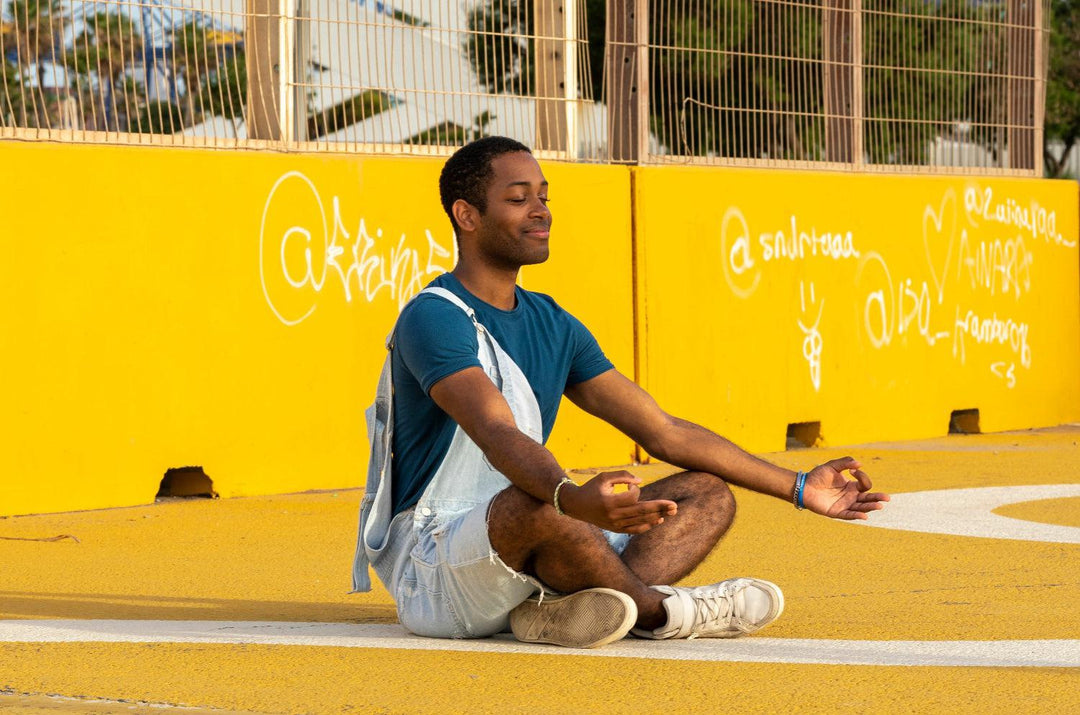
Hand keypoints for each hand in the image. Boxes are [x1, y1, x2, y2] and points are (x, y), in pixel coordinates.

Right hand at [559, 470, 676, 533]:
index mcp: (609, 502)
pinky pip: (635, 529)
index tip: (630, 484)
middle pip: (642, 511)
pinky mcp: (616, 530)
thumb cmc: (591, 488)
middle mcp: (613, 516)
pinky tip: (659, 520)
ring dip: (657, 516)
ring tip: (672, 511)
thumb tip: (641, 481)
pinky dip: (647, 525)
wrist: (576, 506)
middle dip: (660, 507)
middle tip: (675, 506)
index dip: (635, 488)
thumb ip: (623, 475)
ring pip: (641, 521)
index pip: (632, 497)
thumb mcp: (604, 477)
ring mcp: (615, 525)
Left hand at [801, 457, 889, 519]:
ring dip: (870, 507)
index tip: (851, 470)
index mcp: (852, 486)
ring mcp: (845, 505)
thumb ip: (844, 462)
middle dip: (877, 498)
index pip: (865, 484)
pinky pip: (849, 515)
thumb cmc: (818, 476)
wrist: (804, 486)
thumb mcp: (832, 466)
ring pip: (861, 508)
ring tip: (879, 506)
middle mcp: (851, 496)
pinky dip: (856, 516)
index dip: (862, 477)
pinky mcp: (837, 512)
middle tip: (887, 498)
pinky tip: (864, 516)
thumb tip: (859, 464)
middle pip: (868, 498)